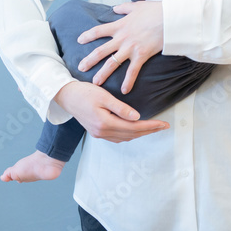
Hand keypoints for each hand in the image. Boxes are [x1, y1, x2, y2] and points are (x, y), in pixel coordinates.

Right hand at [53, 81, 167, 141]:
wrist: (66, 96)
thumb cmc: (84, 93)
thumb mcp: (104, 97)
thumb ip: (121, 108)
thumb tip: (137, 117)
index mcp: (105, 123)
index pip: (134, 127)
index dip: (151, 126)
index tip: (163, 124)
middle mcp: (102, 132)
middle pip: (132, 134)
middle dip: (149, 131)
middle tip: (164, 126)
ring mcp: (99, 134)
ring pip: (125, 137)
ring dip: (140, 134)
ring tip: (153, 128)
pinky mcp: (97, 132)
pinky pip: (117, 137)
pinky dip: (129, 134)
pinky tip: (135, 130)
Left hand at [76, 0, 163, 94]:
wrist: (169, 18)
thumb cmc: (155, 10)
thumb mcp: (137, 5)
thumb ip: (124, 8)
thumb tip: (115, 8)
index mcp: (119, 25)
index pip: (98, 31)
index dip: (88, 36)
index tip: (79, 40)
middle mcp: (121, 38)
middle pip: (100, 51)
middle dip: (89, 60)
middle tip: (80, 68)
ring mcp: (130, 48)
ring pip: (112, 64)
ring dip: (102, 74)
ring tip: (95, 83)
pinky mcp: (141, 55)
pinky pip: (132, 71)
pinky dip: (128, 81)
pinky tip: (124, 90)